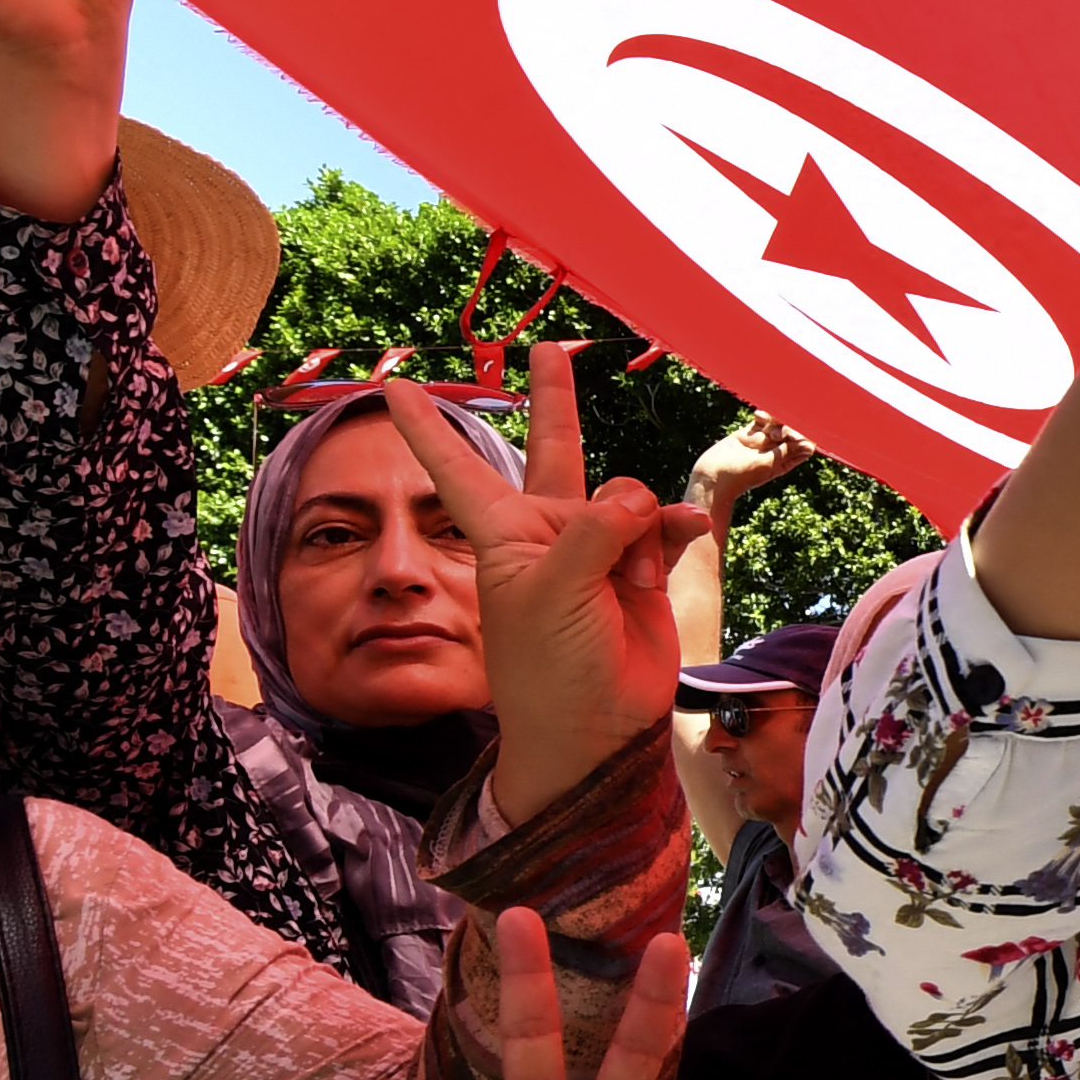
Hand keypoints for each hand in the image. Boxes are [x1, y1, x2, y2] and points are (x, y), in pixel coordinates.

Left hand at [375, 340, 710, 815]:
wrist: (595, 731)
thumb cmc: (548, 669)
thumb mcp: (554, 590)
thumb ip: (595, 529)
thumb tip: (639, 496)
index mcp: (505, 534)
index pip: (457, 469)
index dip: (426, 428)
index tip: (392, 387)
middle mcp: (550, 534)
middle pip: (553, 450)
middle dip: (553, 400)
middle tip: (549, 348)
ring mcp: (598, 551)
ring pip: (625, 494)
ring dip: (640, 511)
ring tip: (639, 559)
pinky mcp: (640, 571)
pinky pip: (663, 526)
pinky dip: (675, 527)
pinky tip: (686, 533)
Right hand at [682, 408, 816, 513]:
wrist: (713, 476)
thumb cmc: (741, 475)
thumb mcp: (767, 464)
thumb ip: (786, 451)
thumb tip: (810, 445)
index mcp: (784, 463)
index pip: (803, 447)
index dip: (804, 438)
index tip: (794, 436)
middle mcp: (775, 451)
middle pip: (793, 433)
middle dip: (789, 428)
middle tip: (777, 433)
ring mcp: (762, 441)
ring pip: (778, 424)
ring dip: (776, 421)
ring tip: (766, 428)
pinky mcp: (749, 433)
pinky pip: (762, 421)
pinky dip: (764, 416)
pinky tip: (758, 415)